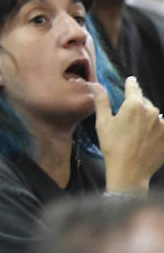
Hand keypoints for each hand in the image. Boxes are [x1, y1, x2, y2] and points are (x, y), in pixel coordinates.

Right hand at [94, 76, 163, 192]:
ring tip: (136, 129)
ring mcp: (162, 125)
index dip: (131, 83)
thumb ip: (101, 101)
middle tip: (127, 115)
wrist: (130, 172)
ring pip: (154, 114)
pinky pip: (161, 126)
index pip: (134, 88)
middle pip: (144, 102)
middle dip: (137, 104)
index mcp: (134, 106)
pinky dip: (154, 128)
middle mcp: (152, 112)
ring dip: (146, 117)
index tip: (131, 80)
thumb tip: (96, 84)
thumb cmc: (113, 146)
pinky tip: (145, 137)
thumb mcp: (103, 123)